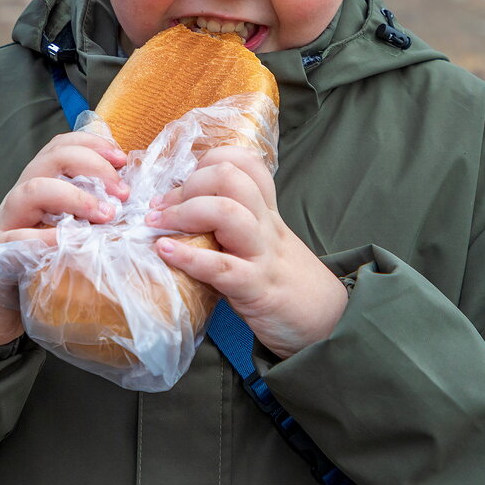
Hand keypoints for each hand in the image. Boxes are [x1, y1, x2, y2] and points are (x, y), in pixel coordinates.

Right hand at [0, 130, 128, 344]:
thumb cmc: (36, 257)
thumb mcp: (64, 226)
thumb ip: (88, 207)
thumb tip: (129, 194)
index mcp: (40, 182)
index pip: (63, 146)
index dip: (93, 144)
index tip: (122, 158)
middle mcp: (23, 194)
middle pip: (52, 159)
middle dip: (92, 166)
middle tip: (122, 193)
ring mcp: (7, 221)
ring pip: (33, 190)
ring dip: (74, 198)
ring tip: (105, 215)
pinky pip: (20, 239)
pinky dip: (46, 239)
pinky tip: (71, 244)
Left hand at [145, 146, 346, 358]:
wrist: (326, 322)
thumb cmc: (286, 282)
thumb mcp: (265, 243)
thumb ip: (235, 225)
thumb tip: (184, 214)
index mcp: (267, 212)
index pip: (245, 162)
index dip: (209, 162)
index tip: (182, 183)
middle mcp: (266, 225)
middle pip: (231, 178)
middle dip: (189, 184)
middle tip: (161, 208)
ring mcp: (262, 254)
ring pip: (228, 212)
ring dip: (185, 212)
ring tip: (158, 224)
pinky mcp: (256, 288)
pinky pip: (221, 267)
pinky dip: (188, 257)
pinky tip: (166, 251)